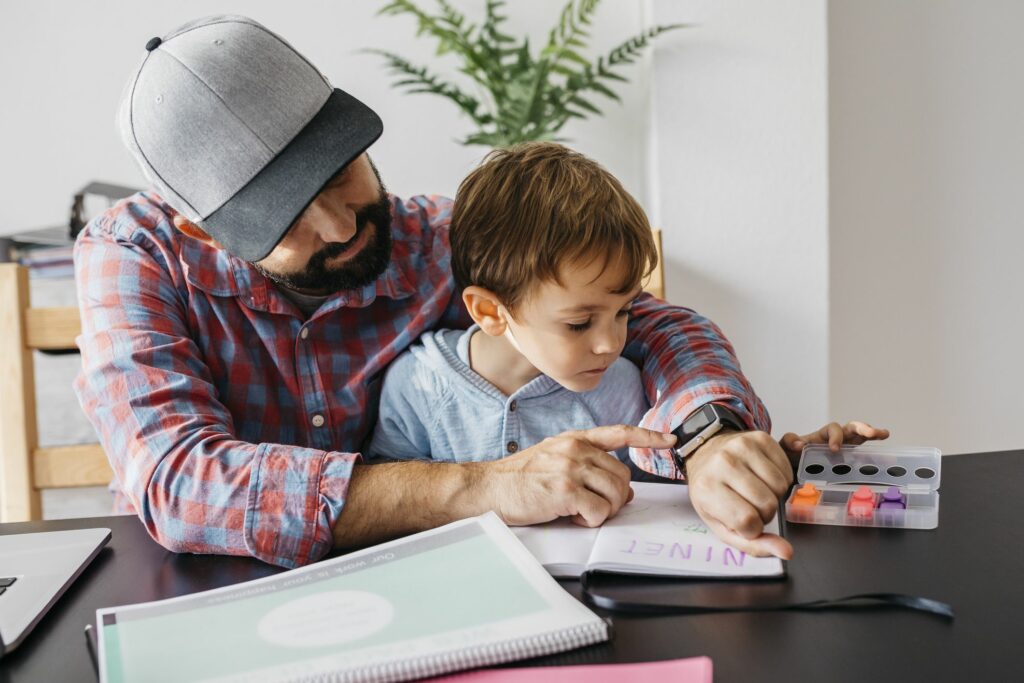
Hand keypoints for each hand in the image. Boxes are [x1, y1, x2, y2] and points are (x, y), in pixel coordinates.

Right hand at [483, 425, 676, 527]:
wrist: (488, 488)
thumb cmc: (518, 479)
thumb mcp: (553, 460)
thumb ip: (586, 466)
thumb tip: (622, 489)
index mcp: (574, 439)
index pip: (619, 432)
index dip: (647, 435)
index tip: (669, 438)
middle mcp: (575, 449)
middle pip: (623, 475)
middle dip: (616, 497)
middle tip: (593, 507)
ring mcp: (570, 467)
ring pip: (616, 493)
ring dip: (604, 510)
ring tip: (580, 512)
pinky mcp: (565, 490)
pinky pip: (599, 512)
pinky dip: (590, 520)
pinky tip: (571, 516)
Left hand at [684, 430, 793, 559]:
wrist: (706, 453)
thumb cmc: (712, 491)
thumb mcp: (721, 524)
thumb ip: (753, 544)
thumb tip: (786, 552)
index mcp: (707, 488)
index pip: (747, 521)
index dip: (752, 529)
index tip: (743, 522)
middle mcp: (723, 463)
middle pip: (768, 504)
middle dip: (764, 513)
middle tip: (750, 505)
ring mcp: (742, 447)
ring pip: (781, 487)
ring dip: (774, 496)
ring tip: (756, 491)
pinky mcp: (760, 438)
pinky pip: (787, 470)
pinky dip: (781, 480)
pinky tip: (763, 478)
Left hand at [779, 420, 889, 459]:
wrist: (795, 466)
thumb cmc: (792, 454)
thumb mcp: (787, 447)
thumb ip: (789, 442)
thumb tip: (798, 444)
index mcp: (823, 435)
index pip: (833, 429)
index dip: (836, 436)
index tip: (834, 449)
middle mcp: (838, 438)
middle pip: (852, 427)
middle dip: (862, 429)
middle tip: (871, 433)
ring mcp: (846, 447)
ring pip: (861, 436)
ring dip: (872, 433)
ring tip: (884, 434)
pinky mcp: (851, 458)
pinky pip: (865, 454)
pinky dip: (877, 455)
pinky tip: (890, 458)